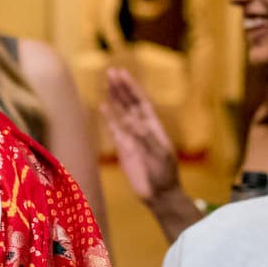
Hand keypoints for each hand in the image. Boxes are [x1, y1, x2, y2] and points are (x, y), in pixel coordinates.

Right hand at [99, 67, 180, 203]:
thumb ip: (145, 137)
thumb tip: (131, 120)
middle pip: (130, 103)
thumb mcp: (159, 155)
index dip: (132, 88)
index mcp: (154, 127)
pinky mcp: (123, 149)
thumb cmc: (164, 175)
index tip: (122, 74)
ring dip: (115, 98)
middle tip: (111, 71)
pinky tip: (103, 105)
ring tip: (107, 82)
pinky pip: (114, 130)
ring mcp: (132, 138)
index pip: (141, 102)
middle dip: (121, 88)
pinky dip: (109, 118)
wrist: (160, 195)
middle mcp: (143, 128)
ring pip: (121, 113)